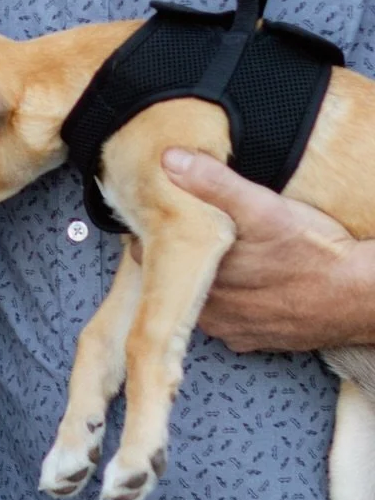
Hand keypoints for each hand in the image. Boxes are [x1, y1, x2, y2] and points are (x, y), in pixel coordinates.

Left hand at [164, 148, 374, 350]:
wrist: (363, 297)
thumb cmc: (315, 253)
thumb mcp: (264, 208)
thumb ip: (214, 184)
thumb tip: (170, 159)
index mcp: (202, 280)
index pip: (147, 255)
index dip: (152, 232)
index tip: (158, 214)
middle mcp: (211, 313)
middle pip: (173, 279)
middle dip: (177, 257)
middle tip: (189, 229)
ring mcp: (234, 330)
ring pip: (201, 301)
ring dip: (205, 279)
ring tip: (219, 253)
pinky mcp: (256, 340)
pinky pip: (229, 320)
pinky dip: (232, 301)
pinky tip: (246, 282)